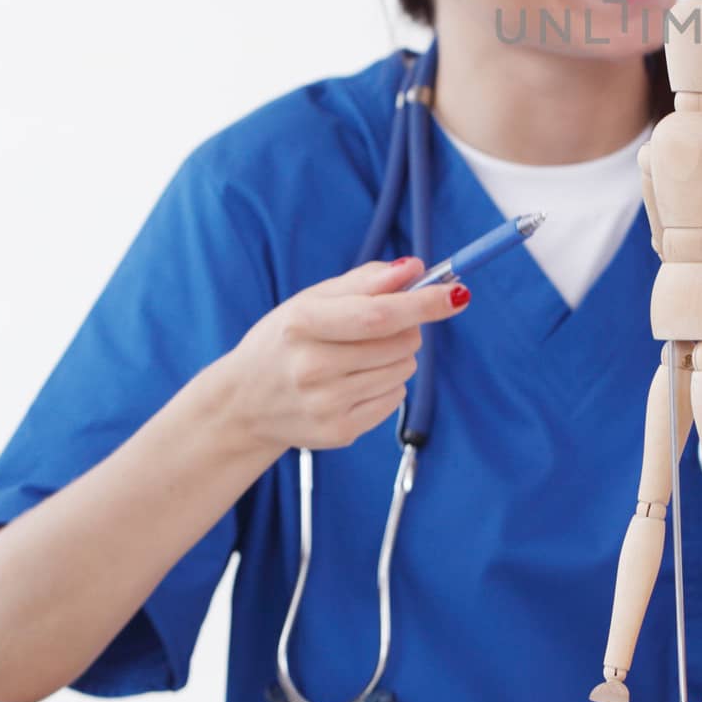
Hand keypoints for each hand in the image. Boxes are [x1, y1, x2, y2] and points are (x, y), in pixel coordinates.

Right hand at [220, 258, 468, 452]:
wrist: (243, 403)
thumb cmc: (285, 339)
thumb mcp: (312, 299)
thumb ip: (366, 281)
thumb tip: (416, 268)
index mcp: (302, 325)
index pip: (378, 315)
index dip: (424, 304)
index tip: (458, 293)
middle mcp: (311, 368)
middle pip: (400, 342)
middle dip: (408, 327)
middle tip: (382, 327)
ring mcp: (324, 405)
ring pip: (404, 370)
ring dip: (398, 356)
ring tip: (360, 356)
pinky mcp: (337, 432)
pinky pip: (394, 399)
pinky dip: (388, 384)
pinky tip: (354, 382)